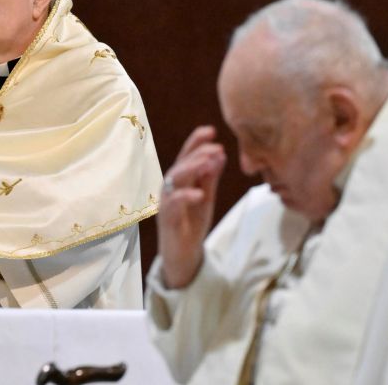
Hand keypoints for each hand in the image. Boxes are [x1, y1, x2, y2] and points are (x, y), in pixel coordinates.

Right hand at [158, 125, 225, 288]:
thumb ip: (210, 177)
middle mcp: (170, 188)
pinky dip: (185, 197)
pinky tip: (199, 194)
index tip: (211, 130)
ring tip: (208, 163)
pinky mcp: (167, 220)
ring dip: (191, 169)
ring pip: (174, 180)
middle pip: (180, 164)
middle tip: (215, 146)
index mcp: (180, 180)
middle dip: (197, 153)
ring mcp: (166, 203)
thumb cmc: (192, 224)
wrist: (184, 256)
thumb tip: (220, 153)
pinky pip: (173, 205)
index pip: (186, 156)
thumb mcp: (206, 197)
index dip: (196, 141)